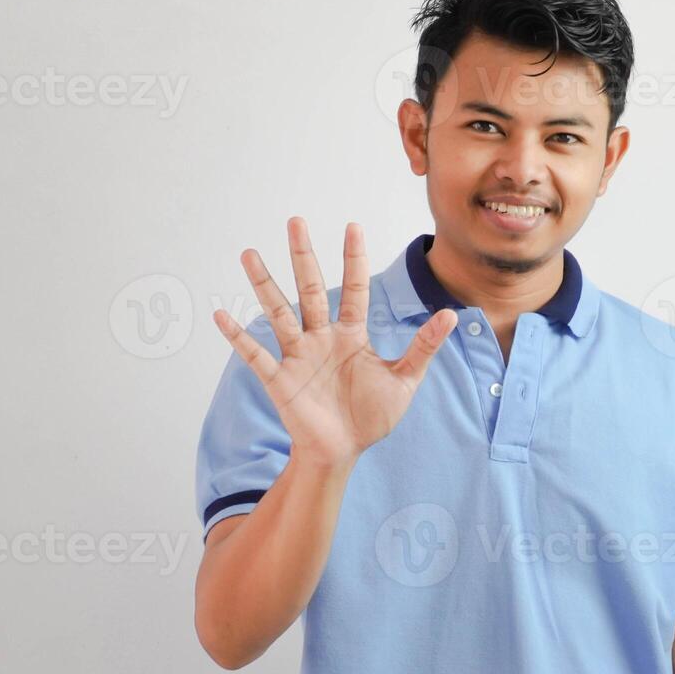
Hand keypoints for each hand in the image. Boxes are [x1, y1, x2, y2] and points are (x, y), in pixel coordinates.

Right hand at [212, 217, 458, 466]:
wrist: (343, 452)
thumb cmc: (370, 416)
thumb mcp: (405, 380)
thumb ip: (424, 346)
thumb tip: (452, 314)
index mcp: (351, 334)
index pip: (353, 289)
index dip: (353, 259)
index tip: (352, 226)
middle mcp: (321, 337)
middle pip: (310, 289)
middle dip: (304, 256)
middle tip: (296, 221)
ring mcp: (298, 356)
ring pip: (278, 313)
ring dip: (264, 285)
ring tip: (249, 254)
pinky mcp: (280, 379)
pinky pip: (256, 355)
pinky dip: (238, 337)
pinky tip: (222, 315)